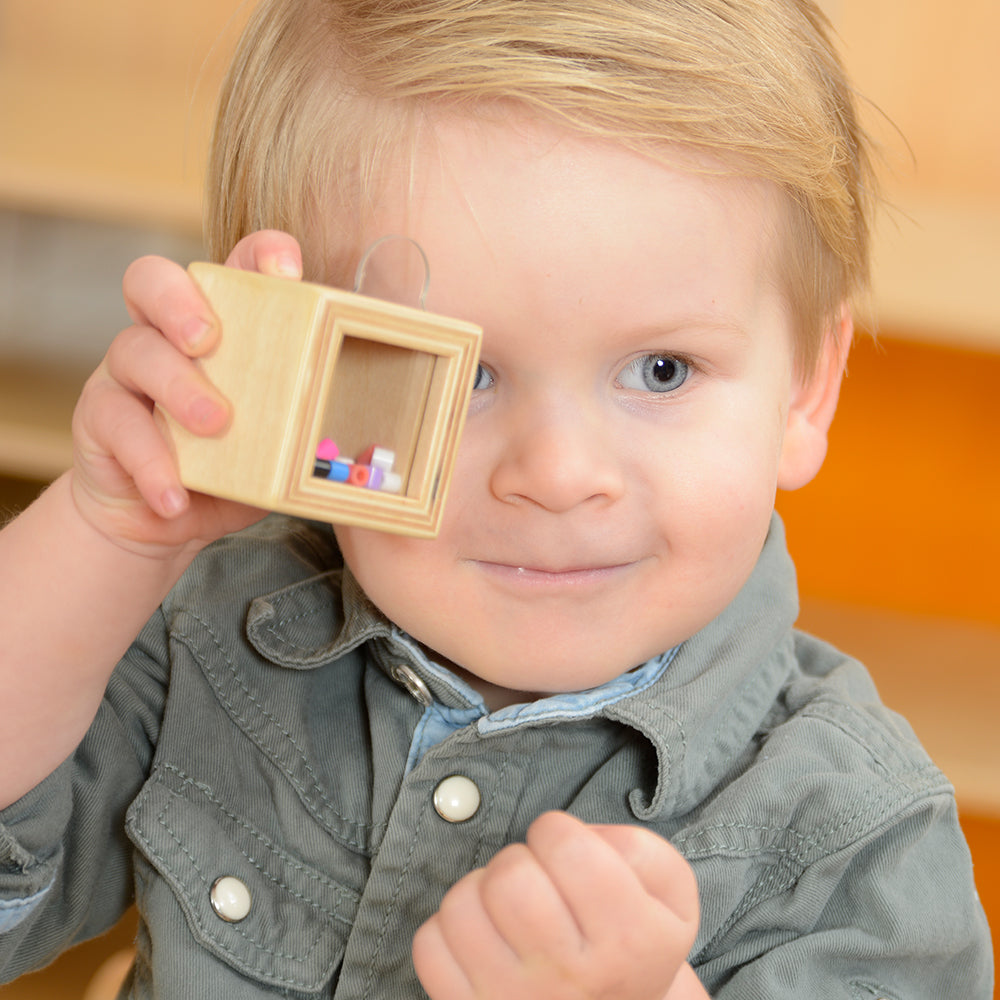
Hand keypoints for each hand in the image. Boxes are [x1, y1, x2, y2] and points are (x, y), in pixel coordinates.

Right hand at [69, 230, 303, 560]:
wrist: (161, 515)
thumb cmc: (229, 468)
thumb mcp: (273, 445)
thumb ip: (301, 429)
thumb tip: (359, 444)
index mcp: (219, 327)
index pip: (232, 268)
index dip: (256, 254)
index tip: (287, 270)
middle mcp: (165, 335)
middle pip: (153, 281)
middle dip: (182, 302)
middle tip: (209, 339)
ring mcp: (126, 372)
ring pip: (136, 350)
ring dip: (178, 387)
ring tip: (214, 425)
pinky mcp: (100, 418)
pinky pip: (118, 427)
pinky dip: (151, 463)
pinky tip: (175, 496)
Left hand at [412, 811, 700, 999]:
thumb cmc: (631, 940)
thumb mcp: (667, 893)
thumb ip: (637, 847)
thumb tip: (574, 837)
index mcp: (630, 939)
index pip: (567, 846)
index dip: (556, 831)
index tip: (564, 851)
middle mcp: (574, 980)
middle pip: (509, 878)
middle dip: (517, 860)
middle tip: (537, 880)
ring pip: (461, 905)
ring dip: (480, 892)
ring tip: (508, 910)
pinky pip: (430, 945)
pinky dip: (449, 929)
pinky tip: (483, 939)